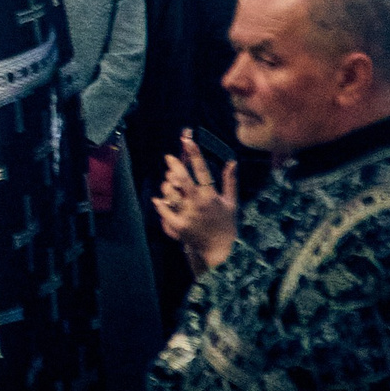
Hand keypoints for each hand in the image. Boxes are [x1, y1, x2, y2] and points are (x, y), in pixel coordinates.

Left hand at [154, 130, 237, 269]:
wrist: (219, 249)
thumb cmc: (226, 224)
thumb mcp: (231, 202)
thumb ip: (229, 181)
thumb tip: (231, 161)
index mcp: (212, 196)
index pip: (202, 170)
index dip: (194, 153)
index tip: (187, 140)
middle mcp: (198, 204)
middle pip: (182, 179)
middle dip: (174, 165)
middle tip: (169, 157)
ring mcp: (187, 215)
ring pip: (170, 193)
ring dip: (167, 185)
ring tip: (168, 183)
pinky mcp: (178, 226)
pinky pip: (163, 210)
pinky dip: (160, 203)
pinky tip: (158, 199)